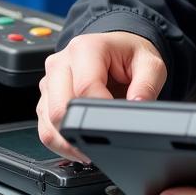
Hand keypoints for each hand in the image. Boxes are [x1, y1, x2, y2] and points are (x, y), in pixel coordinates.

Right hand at [37, 32, 166, 160]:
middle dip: (81, 132)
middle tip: (104, 143)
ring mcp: (50, 80)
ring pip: (47, 123)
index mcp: (86, 48)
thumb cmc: (129, 54)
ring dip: (68, 142)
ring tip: (92, 146)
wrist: (118, 48)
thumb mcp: (150, 64)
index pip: (85, 88)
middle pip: (59, 109)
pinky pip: (45, 127)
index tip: (115, 126)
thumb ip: (147, 85)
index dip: (101, 114)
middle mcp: (61, 62)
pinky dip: (60, 141)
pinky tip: (79, 142)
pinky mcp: (46, 97)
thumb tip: (138, 107)